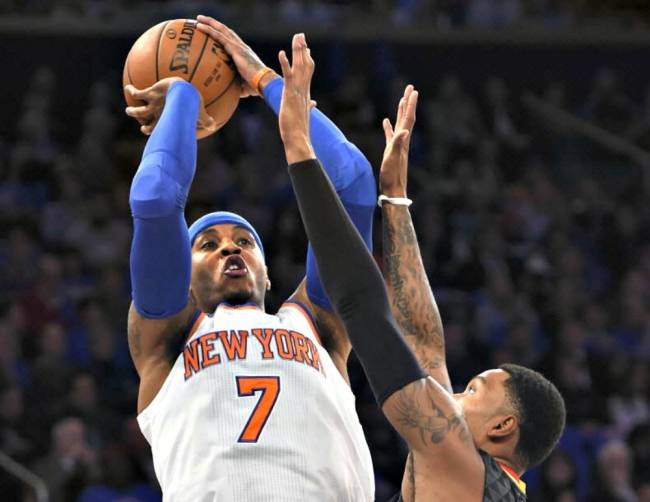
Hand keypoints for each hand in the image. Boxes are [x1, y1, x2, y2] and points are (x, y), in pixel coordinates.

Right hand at [124, 78, 215, 135]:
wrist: (181, 94)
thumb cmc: (192, 106)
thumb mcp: (200, 115)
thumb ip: (206, 121)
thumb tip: (214, 125)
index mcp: (166, 123)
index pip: (158, 131)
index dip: (153, 133)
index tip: (150, 132)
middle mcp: (157, 116)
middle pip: (146, 125)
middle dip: (143, 127)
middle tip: (141, 127)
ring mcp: (151, 106)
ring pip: (137, 112)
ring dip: (132, 112)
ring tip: (128, 110)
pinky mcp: (149, 94)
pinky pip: (137, 93)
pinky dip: (131, 91)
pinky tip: (129, 88)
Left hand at [196, 15, 276, 97]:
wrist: (263, 82)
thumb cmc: (254, 87)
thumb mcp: (241, 86)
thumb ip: (233, 86)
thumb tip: (224, 93)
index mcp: (243, 54)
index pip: (231, 41)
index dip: (222, 35)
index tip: (212, 32)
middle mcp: (241, 47)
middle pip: (226, 31)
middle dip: (214, 24)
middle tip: (201, 20)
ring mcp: (238, 46)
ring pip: (222, 30)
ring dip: (210, 23)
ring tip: (198, 19)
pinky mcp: (235, 48)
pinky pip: (220, 36)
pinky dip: (209, 30)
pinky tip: (199, 26)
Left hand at [278, 33, 315, 163]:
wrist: (298, 139)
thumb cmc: (299, 130)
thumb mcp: (303, 114)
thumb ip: (309, 106)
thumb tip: (314, 104)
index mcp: (306, 93)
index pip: (308, 72)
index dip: (307, 59)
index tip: (306, 48)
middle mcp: (304, 90)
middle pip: (306, 65)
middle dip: (303, 49)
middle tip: (301, 35)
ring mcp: (298, 91)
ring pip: (300, 66)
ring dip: (298, 51)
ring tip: (297, 37)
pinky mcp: (291, 94)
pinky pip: (288, 75)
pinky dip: (285, 63)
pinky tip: (282, 53)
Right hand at [379, 85, 417, 197]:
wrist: (393, 190)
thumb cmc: (392, 176)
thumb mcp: (393, 159)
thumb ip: (397, 144)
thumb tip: (404, 131)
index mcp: (403, 141)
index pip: (408, 119)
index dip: (410, 105)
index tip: (413, 91)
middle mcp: (402, 141)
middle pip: (406, 118)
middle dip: (408, 103)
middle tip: (410, 88)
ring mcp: (397, 146)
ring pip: (399, 124)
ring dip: (401, 111)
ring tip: (401, 99)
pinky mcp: (391, 151)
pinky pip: (390, 135)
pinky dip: (389, 127)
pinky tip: (386, 122)